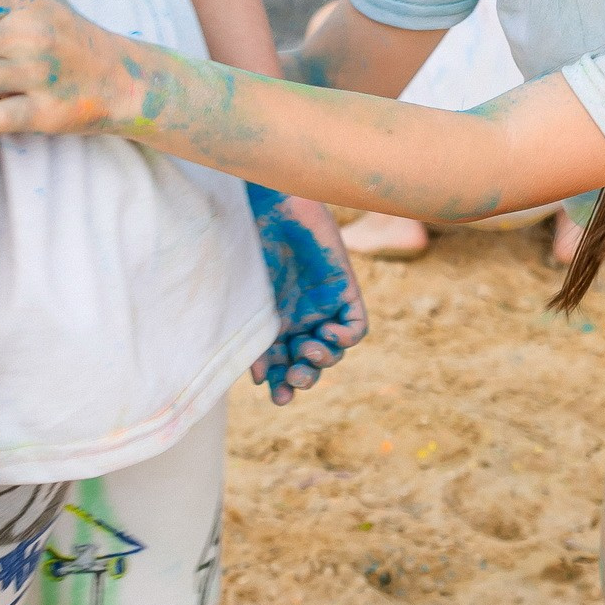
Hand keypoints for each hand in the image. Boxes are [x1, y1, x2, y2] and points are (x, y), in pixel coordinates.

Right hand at [245, 185, 367, 404]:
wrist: (269, 207)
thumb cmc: (249, 247)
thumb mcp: (249, 302)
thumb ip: (257, 340)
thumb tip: (262, 382)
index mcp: (274, 322)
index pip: (284, 366)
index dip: (285, 386)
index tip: (279, 397)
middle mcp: (300, 317)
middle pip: (311, 362)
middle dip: (306, 377)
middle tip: (297, 378)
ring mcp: (323, 304)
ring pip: (334, 350)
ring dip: (324, 360)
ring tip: (308, 350)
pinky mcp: (343, 289)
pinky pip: (356, 327)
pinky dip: (344, 338)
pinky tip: (327, 332)